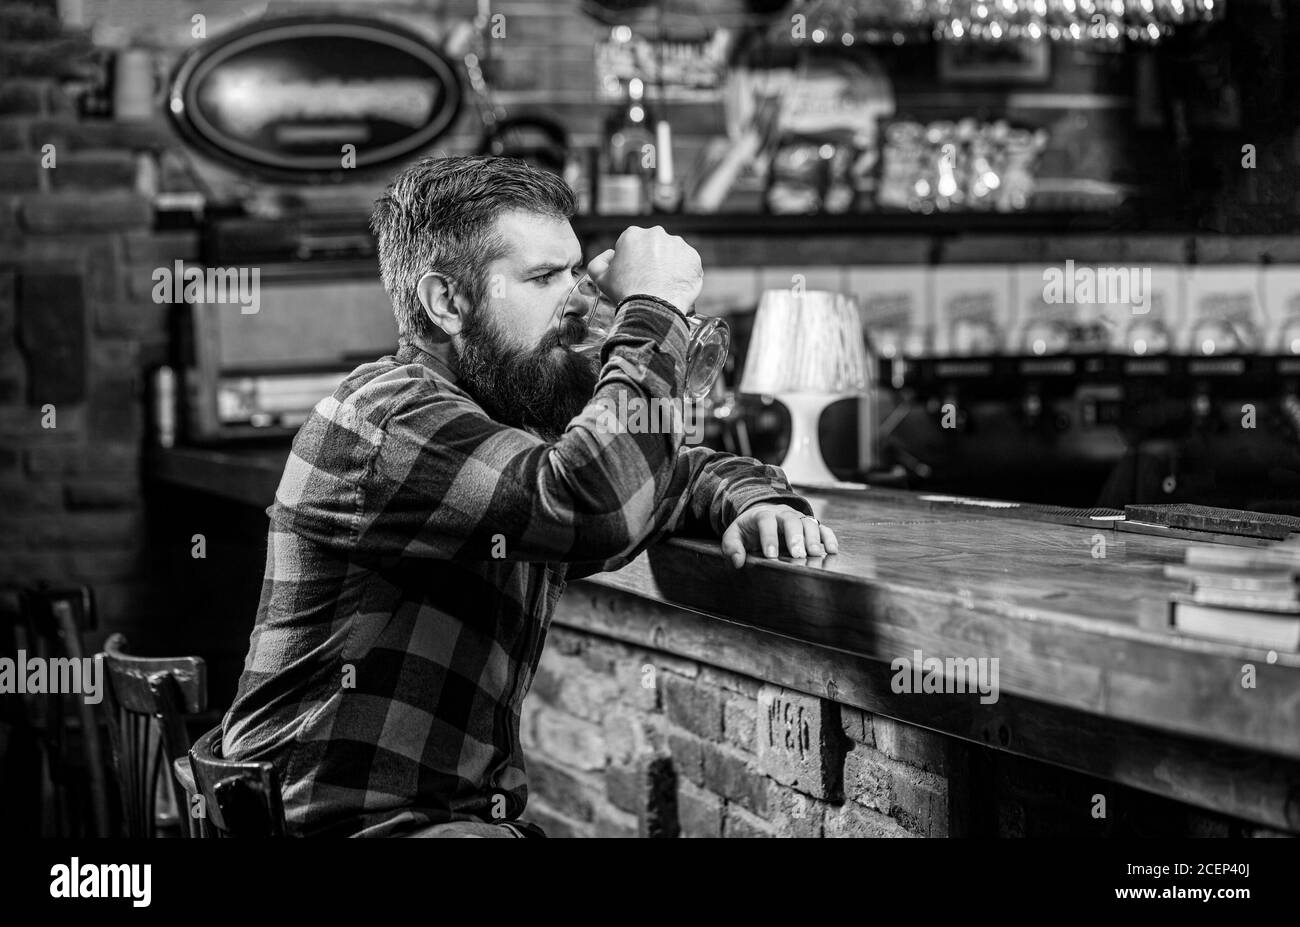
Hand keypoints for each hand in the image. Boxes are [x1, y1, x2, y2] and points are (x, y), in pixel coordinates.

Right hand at [585, 226, 701, 315]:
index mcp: (632, 234)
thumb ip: (599, 262)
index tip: (635, 275)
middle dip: (653, 260)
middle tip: (650, 281)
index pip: (633, 245)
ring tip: (663, 285)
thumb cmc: (626, 293)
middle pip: (654, 246)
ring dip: (669, 265)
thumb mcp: (600, 278)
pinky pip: (688, 264)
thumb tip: (610, 255)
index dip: (633, 261)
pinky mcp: (693, 257)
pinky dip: (684, 273)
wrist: (652, 308)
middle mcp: (656, 234)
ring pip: (672, 254)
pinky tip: (675, 286)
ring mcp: (678, 244)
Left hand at [720, 503, 838, 568]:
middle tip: (798, 555)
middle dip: (795, 537)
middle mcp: (783, 514)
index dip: (769, 538)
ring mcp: (798, 518)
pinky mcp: (809, 526)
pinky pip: (822, 529)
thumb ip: (732, 547)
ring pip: (808, 523)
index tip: (771, 555)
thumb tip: (737, 561)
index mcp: (763, 515)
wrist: (761, 516)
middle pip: (791, 520)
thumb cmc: (747, 530)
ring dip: (813, 538)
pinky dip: (829, 538)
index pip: (766, 522)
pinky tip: (833, 550)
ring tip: (815, 554)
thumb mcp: (734, 535)